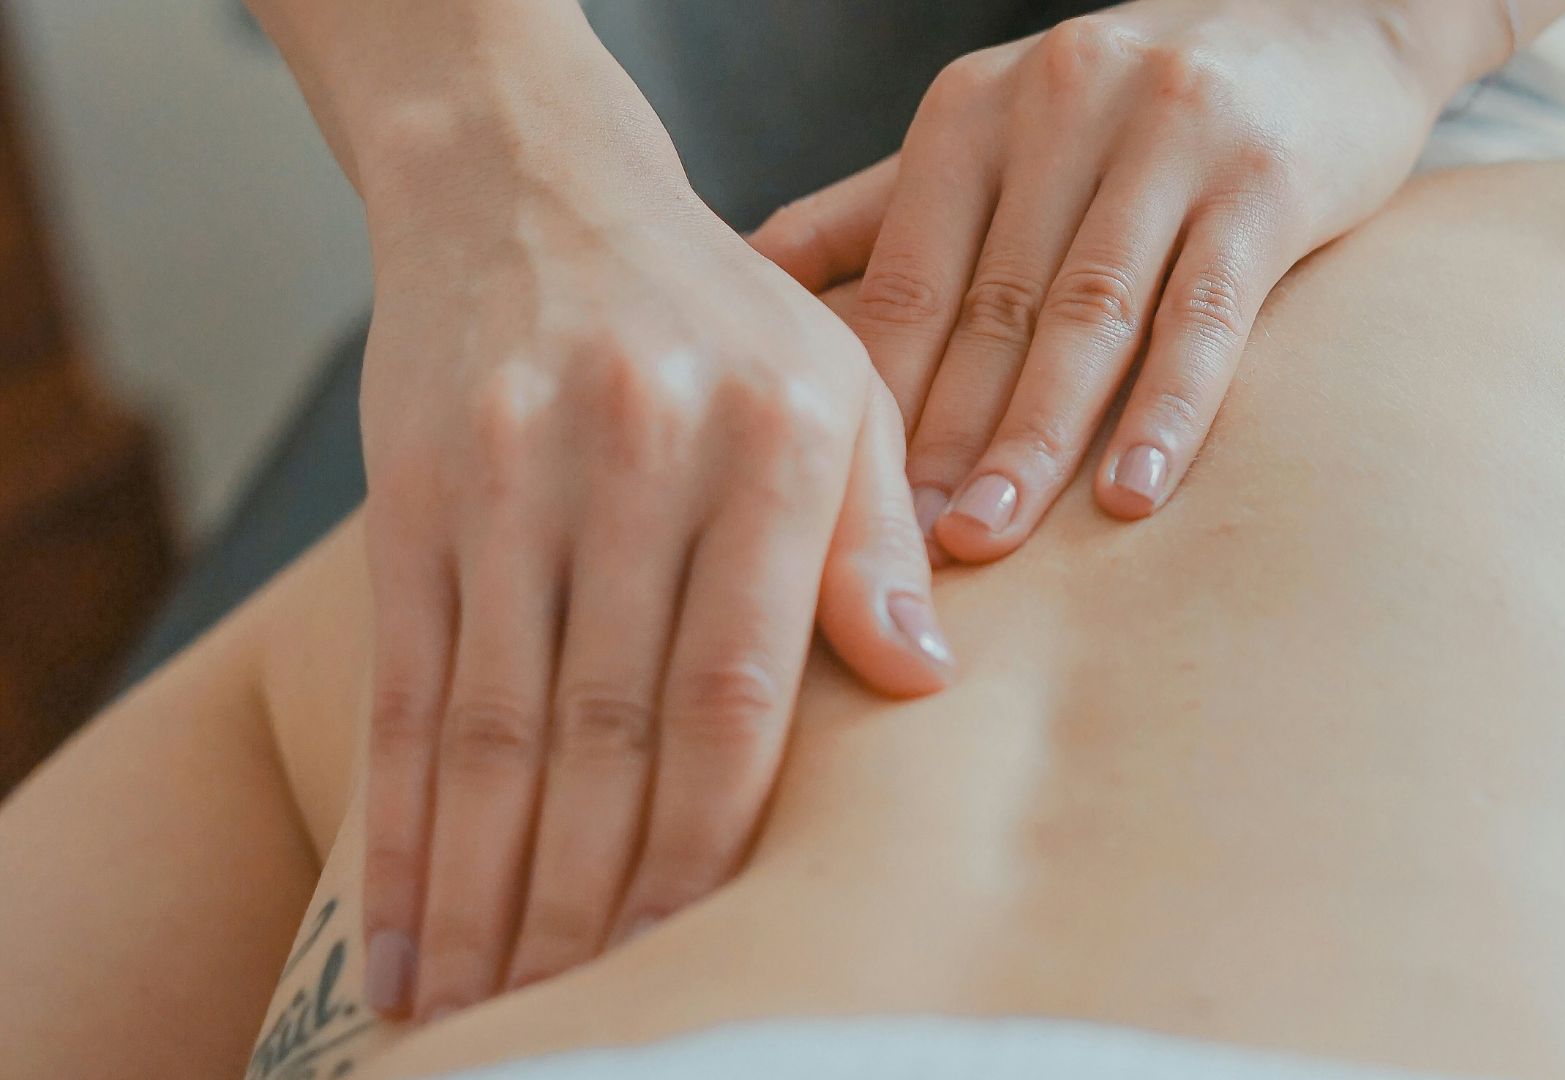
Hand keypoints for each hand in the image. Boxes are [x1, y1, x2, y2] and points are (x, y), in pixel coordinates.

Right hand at [355, 94, 952, 1020]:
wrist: (533, 189)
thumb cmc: (721, 317)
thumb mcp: (840, 389)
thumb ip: (878, 538)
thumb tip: (925, 684)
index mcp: (773, 442)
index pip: (738, 688)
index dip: (711, 841)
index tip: (698, 954)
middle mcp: (637, 457)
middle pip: (608, 730)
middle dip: (591, 901)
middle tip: (582, 1020)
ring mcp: (510, 477)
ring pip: (494, 728)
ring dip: (486, 892)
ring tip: (483, 1012)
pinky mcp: (414, 495)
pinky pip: (406, 688)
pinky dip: (400, 826)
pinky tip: (402, 928)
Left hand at [751, 0, 1449, 561]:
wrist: (1325, 18)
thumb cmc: (1134, 105)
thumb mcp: (997, 129)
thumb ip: (879, 206)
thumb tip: (746, 274)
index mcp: (974, 109)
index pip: (908, 275)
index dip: (875, 396)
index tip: (840, 507)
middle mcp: (1060, 107)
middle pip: (990, 305)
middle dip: (943, 437)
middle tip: (904, 551)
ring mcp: (1168, 136)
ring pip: (1089, 314)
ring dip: (1036, 437)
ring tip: (992, 536)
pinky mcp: (1266, 178)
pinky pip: (1207, 311)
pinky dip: (1168, 408)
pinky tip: (1133, 494)